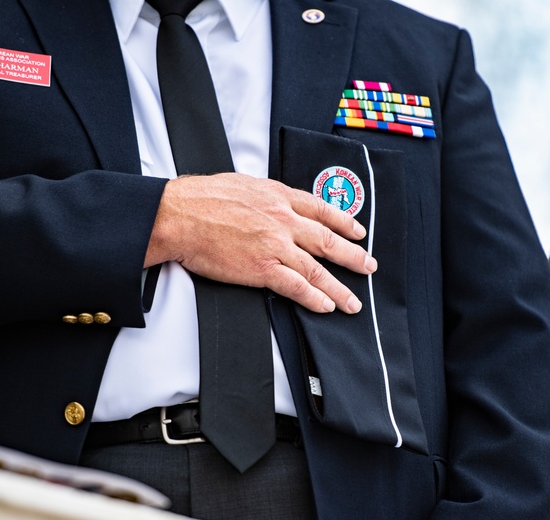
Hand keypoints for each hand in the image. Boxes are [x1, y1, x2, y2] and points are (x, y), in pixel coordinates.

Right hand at [146, 173, 376, 313]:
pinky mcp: (262, 268)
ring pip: (317, 269)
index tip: (357, 231)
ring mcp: (276, 245)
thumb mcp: (242, 184)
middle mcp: (283, 219)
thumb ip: (263, 195)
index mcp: (278, 196)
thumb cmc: (201, 199)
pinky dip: (314, 298)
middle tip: (368, 266)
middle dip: (353, 255)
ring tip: (353, 301)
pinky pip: (296, 286)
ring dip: (339, 288)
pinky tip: (326, 306)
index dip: (343, 222)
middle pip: (328, 240)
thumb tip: (269, 201)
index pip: (321, 209)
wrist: (180, 215)